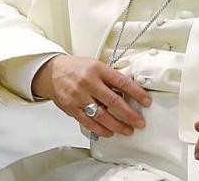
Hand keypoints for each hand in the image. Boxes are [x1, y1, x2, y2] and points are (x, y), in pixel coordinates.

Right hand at [32, 54, 151, 137]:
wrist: (52, 72)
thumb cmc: (77, 68)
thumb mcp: (96, 65)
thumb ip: (110, 77)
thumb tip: (129, 90)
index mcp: (98, 70)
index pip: (122, 82)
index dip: (136, 92)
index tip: (146, 101)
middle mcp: (89, 83)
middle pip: (113, 101)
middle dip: (129, 114)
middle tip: (139, 122)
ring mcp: (79, 96)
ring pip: (101, 115)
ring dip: (116, 125)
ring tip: (127, 130)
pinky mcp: (71, 108)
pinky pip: (88, 122)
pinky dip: (100, 129)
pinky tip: (109, 132)